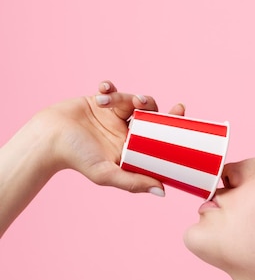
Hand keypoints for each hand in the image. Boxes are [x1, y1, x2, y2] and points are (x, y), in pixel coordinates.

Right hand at [34, 80, 184, 193]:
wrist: (49, 139)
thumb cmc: (76, 159)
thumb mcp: (107, 174)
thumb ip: (133, 182)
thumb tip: (162, 191)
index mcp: (132, 148)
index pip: (159, 136)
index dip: (171, 123)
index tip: (180, 111)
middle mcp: (125, 131)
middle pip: (149, 113)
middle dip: (149, 104)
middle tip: (142, 102)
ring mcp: (113, 115)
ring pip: (130, 99)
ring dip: (122, 97)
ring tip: (107, 101)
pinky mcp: (100, 100)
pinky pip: (112, 88)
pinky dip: (109, 87)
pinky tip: (102, 91)